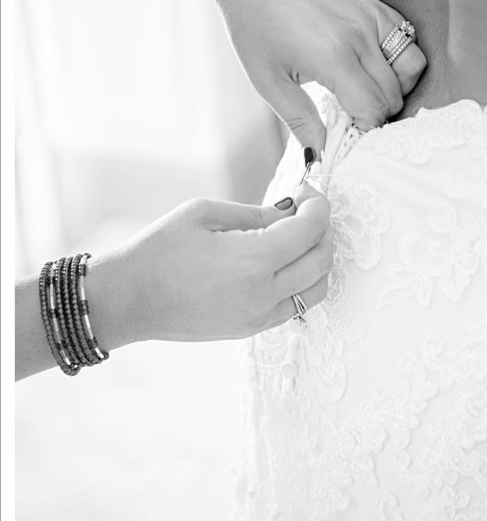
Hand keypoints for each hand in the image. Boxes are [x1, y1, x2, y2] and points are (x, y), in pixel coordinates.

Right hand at [85, 184, 332, 345]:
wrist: (128, 300)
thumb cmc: (158, 251)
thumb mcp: (205, 213)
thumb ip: (257, 213)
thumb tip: (292, 211)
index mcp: (253, 260)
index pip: (311, 229)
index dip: (318, 204)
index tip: (307, 191)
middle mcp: (264, 293)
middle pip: (323, 258)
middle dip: (324, 227)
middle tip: (306, 209)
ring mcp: (260, 316)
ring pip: (318, 287)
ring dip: (319, 258)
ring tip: (298, 236)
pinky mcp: (252, 329)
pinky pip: (295, 305)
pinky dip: (303, 281)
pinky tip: (282, 262)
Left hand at [218, 0, 426, 155]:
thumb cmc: (254, 28)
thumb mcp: (269, 82)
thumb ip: (301, 122)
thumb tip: (320, 158)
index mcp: (333, 56)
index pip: (373, 109)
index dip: (364, 129)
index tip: (346, 132)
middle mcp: (360, 33)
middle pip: (394, 93)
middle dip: (377, 113)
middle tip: (351, 116)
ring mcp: (371, 14)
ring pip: (413, 65)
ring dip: (396, 86)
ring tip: (366, 90)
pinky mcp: (373, 3)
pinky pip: (407, 38)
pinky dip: (399, 59)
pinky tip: (370, 66)